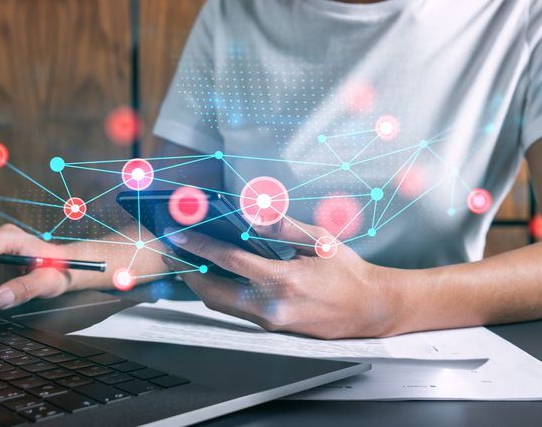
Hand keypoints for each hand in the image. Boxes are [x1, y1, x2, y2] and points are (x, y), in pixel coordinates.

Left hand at [163, 218, 404, 338]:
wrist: (369, 309)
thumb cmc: (347, 272)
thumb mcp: (318, 240)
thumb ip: (281, 227)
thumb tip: (250, 214)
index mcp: (283, 280)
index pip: (229, 261)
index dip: (199, 245)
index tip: (179, 234)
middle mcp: (271, 306)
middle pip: (213, 291)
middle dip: (187, 270)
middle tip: (172, 251)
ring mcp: (270, 322)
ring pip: (221, 304)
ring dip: (200, 283)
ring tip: (185, 262)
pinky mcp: (271, 328)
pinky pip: (235, 310)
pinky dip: (220, 292)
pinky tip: (213, 277)